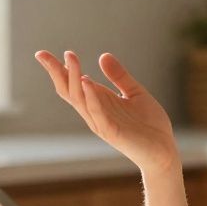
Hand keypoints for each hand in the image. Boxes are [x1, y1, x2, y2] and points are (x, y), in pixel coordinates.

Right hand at [36, 50, 178, 174]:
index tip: (42, 54)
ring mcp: (101, 122)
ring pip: (79, 100)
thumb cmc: (149, 125)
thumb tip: (102, 55)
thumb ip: (119, 76)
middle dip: (56, 72)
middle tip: (43, 54)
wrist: (164, 151)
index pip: (72, 84)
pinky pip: (97, 113)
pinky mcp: (112, 132)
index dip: (58, 69)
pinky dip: (91, 97)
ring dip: (73, 78)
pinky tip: (87, 82)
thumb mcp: (135, 93)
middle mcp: (95, 112)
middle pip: (68, 91)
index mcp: (99, 102)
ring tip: (70, 59)